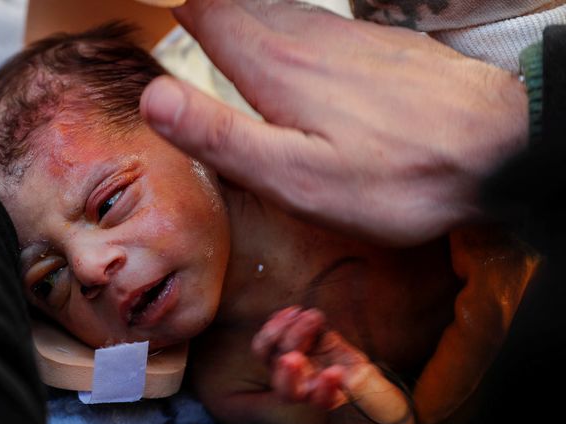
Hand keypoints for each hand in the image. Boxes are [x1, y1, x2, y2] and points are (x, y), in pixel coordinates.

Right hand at [140, 0, 528, 245]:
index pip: (207, 13)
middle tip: (181, 16)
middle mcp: (307, 37)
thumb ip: (220, 136)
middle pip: (239, 3)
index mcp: (275, 66)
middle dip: (205, 7)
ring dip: (242, 12)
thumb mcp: (294, 176)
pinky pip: (317, 21)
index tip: (154, 7)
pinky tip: (292, 45)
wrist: (499, 150)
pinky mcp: (378, 45)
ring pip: (278, 8)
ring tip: (219, 25)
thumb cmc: (394, 177)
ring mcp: (347, 36)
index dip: (176, 6)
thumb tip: (153, 96)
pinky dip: (287, 25)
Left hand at [252, 306, 413, 423]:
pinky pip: (267, 338)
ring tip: (306, 314)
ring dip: (282, 334)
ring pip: (269, 355)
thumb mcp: (370, 384)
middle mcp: (300, 385)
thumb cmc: (360, 378)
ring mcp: (288, 365)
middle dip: (288, 371)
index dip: (326, 387)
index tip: (336, 371)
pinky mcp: (282, 346)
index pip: (320, 399)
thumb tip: (351, 379)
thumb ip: (364, 384)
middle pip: (285, 383)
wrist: (346, 364)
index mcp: (323, 398)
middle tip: (295, 356)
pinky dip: (277, 323)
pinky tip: (291, 312)